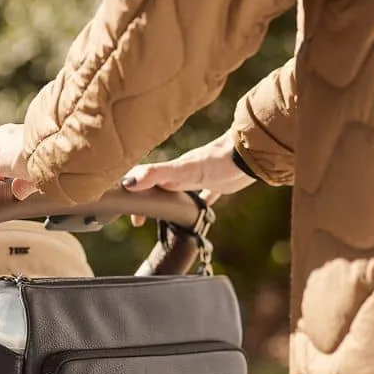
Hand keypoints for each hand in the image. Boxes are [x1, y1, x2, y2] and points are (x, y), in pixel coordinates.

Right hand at [120, 133, 255, 225]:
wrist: (248, 152)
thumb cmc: (216, 158)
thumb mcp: (182, 169)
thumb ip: (156, 174)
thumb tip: (129, 182)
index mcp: (171, 171)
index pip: (143, 178)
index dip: (130, 191)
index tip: (125, 211)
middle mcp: (181, 174)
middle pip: (157, 187)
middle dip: (146, 202)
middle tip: (138, 221)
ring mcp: (198, 178)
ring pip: (176, 192)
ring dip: (167, 204)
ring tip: (161, 220)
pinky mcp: (216, 184)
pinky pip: (202, 195)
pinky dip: (196, 205)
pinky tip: (196, 214)